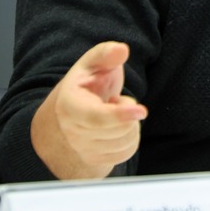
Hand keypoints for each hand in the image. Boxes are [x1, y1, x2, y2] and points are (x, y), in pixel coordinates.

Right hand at [30, 41, 144, 179]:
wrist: (73, 114)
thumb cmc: (88, 85)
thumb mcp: (93, 64)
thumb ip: (106, 54)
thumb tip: (121, 50)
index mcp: (68, 106)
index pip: (96, 117)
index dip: (119, 115)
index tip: (141, 110)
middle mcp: (72, 132)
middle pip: (117, 131)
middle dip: (128, 112)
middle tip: (115, 99)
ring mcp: (83, 150)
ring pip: (125, 143)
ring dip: (130, 125)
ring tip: (113, 112)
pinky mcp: (96, 160)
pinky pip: (126, 153)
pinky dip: (130, 138)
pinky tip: (118, 127)